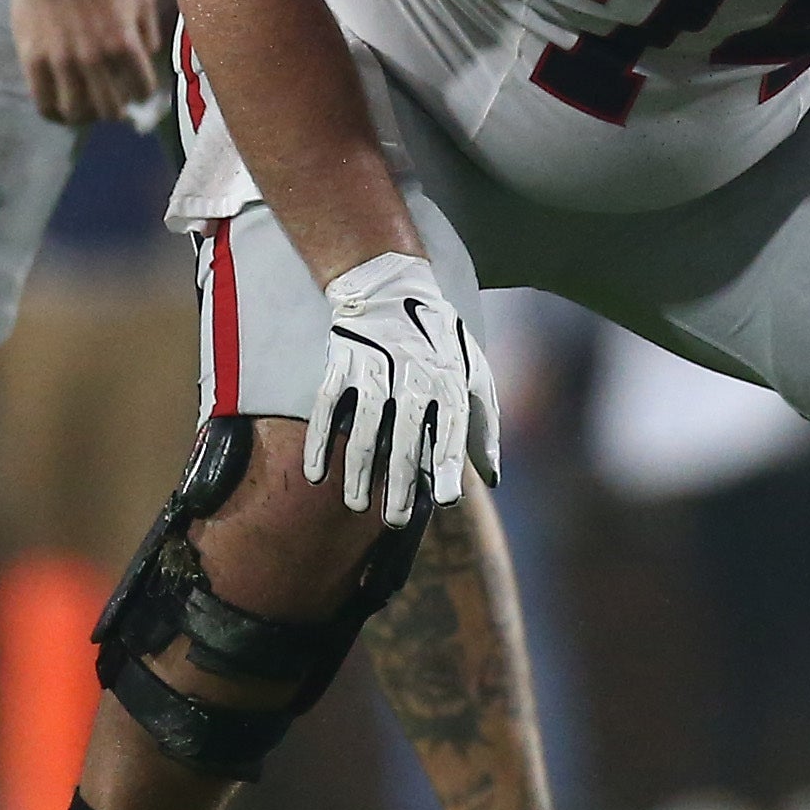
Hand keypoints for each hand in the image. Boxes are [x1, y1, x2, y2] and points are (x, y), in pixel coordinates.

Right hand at [5, 0, 163, 126]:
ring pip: (77, 113)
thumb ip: (150, 31)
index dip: (140, 94)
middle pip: (110, 109)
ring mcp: (62, 62)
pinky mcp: (33, 61)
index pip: (141, 91)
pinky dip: (54, 114)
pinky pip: (44, 104)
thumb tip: (147, 60)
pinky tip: (58, 108)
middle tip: (109, 103)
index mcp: (124, 43)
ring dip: (85, 116)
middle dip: (114, 110)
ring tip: (84, 109)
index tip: (133, 91)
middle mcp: (95, 58)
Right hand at [304, 252, 495, 522]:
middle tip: (394, 521)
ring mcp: (373, 370)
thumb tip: (492, 477)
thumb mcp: (473, 373)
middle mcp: (412, 376)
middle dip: (398, 483)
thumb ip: (483, 425)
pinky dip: (319, 443)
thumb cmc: (439, 342)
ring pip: (364, 429)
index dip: (448, 464)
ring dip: (358, 472)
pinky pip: (327, 409)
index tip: (445, 500)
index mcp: (449, 379)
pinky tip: (317, 475)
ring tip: (357, 506)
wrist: (390, 289)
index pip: (451, 428)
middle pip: (404, 438)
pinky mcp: (342, 364)